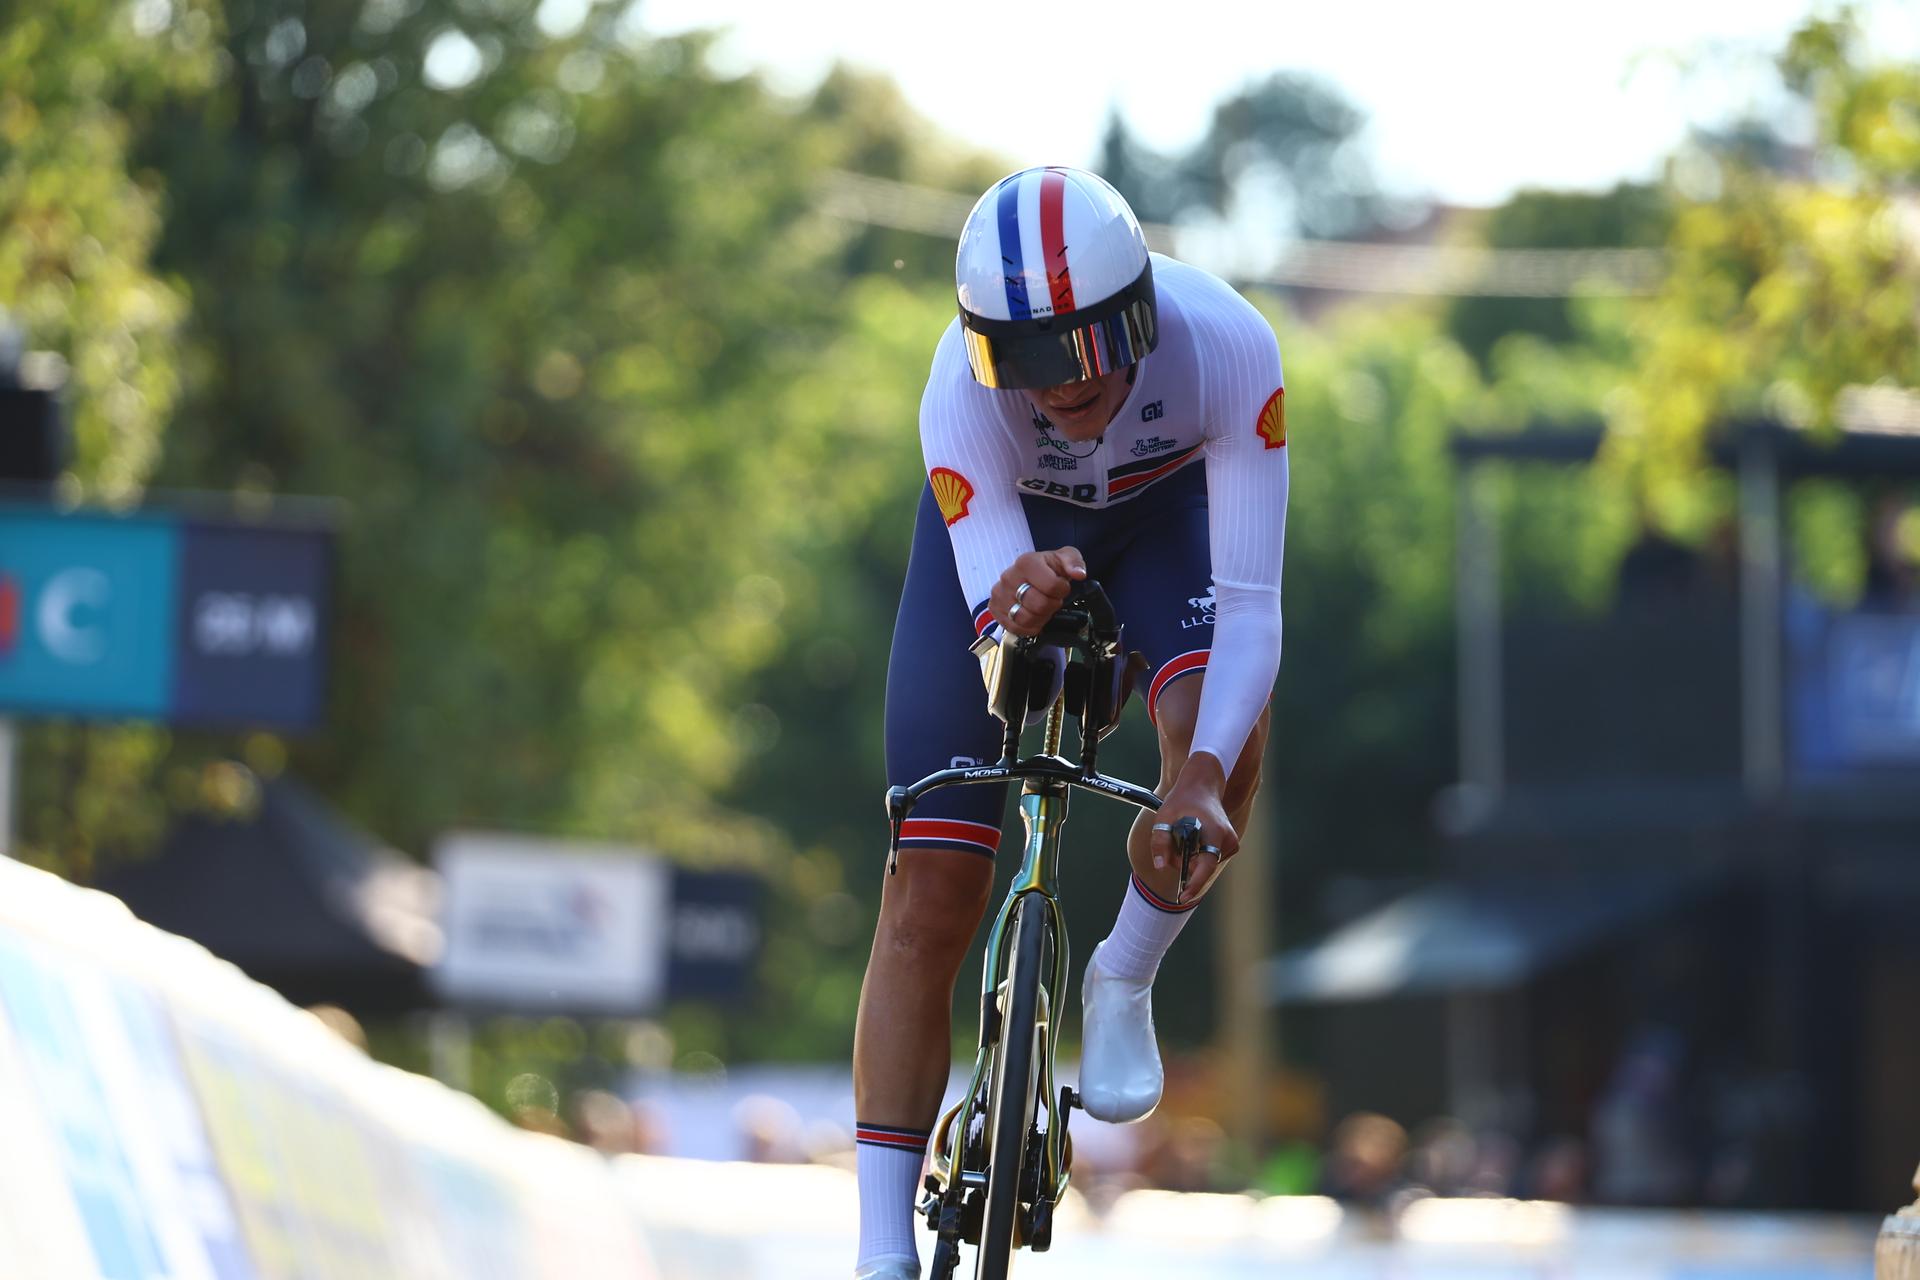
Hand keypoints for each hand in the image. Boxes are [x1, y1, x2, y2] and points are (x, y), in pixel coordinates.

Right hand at [991, 546, 1086, 636]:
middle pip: (1038, 605)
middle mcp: (1009, 577)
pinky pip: (1015, 628)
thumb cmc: (1048, 567)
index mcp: (1026, 562)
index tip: (1061, 587)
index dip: (1062, 590)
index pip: (1051, 586)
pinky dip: (1028, 626)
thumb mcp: (1064, 557)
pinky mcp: (996, 609)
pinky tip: (1033, 616)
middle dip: (1052, 605)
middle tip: (1052, 599)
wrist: (1030, 574)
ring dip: (1040, 617)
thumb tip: (1078, 573)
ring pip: (1026, 619)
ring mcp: (1000, 594)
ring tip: (1043, 608)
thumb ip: (1074, 562)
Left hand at [1148, 753, 1237, 900]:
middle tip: (1173, 840)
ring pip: (1204, 865)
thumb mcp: (1164, 817)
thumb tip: (1160, 865)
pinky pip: (1209, 860)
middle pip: (1201, 867)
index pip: (1206, 865)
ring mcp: (1231, 843)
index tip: (1183, 897)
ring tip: (1183, 835)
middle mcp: (1227, 840)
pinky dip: (1197, 856)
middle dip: (1183, 862)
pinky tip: (1193, 838)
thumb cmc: (1183, 800)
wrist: (1202, 785)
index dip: (1194, 884)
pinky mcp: (1230, 846)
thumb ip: (1160, 842)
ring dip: (1189, 859)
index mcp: (1214, 832)